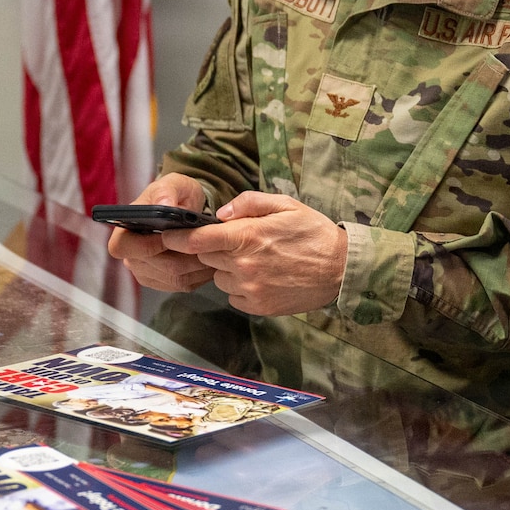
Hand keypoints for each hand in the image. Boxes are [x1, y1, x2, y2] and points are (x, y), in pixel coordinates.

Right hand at [108, 173, 215, 292]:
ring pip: (172, 277)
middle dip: (181, 254)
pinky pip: (184, 284)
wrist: (189, 209)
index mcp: (124, 231)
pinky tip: (211, 259)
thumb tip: (164, 205)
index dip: (144, 245)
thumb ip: (166, 191)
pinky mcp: (166, 282)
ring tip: (212, 249)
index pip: (121, 247)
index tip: (168, 237)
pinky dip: (200, 273)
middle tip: (204, 242)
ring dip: (195, 265)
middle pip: (153, 266)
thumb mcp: (173, 184)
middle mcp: (132, 256)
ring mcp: (148, 272)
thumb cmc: (176, 195)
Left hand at [172, 191, 348, 316]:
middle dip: (213, 249)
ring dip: (228, 269)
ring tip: (258, 261)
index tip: (168, 235)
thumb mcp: (285, 205)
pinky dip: (241, 287)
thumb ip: (248, 203)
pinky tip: (264, 277)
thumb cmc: (313, 232)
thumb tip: (221, 214)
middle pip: (206, 258)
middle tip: (239, 242)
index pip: (197, 240)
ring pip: (220, 278)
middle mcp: (244, 265)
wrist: (341, 269)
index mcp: (248, 237)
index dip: (178, 238)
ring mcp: (250, 289)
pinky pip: (234, 296)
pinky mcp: (258, 306)